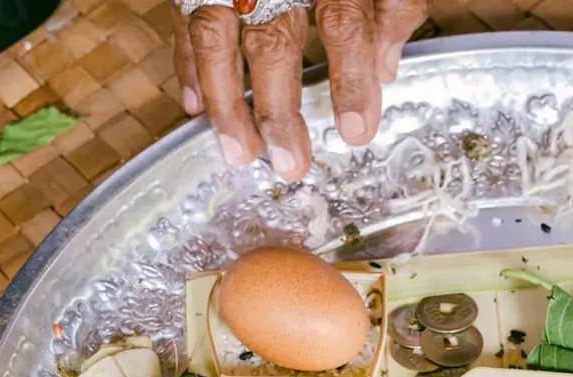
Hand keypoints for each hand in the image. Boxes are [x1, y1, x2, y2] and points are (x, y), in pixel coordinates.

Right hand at [171, 0, 426, 181]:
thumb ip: (390, 5)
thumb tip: (385, 70)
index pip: (342, 21)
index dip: (350, 78)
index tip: (357, 132)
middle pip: (272, 38)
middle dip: (278, 108)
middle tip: (290, 165)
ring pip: (213, 35)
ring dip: (224, 101)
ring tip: (237, 153)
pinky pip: (183, 20)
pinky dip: (188, 65)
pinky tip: (194, 106)